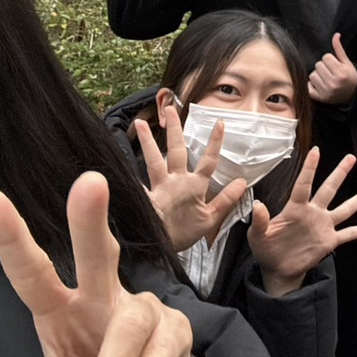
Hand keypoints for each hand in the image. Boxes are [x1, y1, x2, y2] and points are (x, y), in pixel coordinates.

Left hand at [0, 172, 196, 356]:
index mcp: (61, 308)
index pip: (32, 273)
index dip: (11, 238)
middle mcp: (103, 298)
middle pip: (100, 254)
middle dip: (91, 221)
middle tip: (89, 183)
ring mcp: (144, 312)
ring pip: (128, 328)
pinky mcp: (176, 332)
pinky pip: (159, 356)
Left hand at [135, 107, 248, 251]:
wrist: (163, 248)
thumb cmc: (185, 233)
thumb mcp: (210, 218)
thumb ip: (226, 199)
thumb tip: (243, 181)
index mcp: (195, 186)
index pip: (209, 161)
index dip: (215, 142)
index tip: (220, 123)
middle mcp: (177, 182)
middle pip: (177, 150)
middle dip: (175, 129)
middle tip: (170, 109)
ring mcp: (159, 188)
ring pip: (154, 159)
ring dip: (148, 141)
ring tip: (140, 123)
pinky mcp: (145, 197)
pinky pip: (135, 183)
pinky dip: (125, 176)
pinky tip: (113, 165)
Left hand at [248, 147, 356, 296]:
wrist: (277, 269)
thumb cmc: (266, 249)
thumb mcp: (258, 236)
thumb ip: (260, 221)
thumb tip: (258, 205)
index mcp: (295, 209)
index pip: (304, 185)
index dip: (310, 168)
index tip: (316, 151)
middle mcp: (313, 213)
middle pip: (329, 189)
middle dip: (340, 173)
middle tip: (350, 157)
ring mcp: (323, 226)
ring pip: (345, 209)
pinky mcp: (329, 241)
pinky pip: (349, 233)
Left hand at [307, 33, 356, 104]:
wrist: (352, 95)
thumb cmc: (349, 77)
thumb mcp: (347, 63)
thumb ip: (339, 49)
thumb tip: (336, 35)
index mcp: (341, 73)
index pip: (326, 57)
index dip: (330, 60)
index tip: (335, 65)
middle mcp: (334, 83)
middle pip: (318, 65)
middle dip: (323, 67)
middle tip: (330, 72)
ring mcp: (326, 92)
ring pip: (312, 75)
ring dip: (317, 75)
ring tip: (326, 79)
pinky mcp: (320, 98)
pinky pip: (308, 86)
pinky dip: (312, 85)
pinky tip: (320, 86)